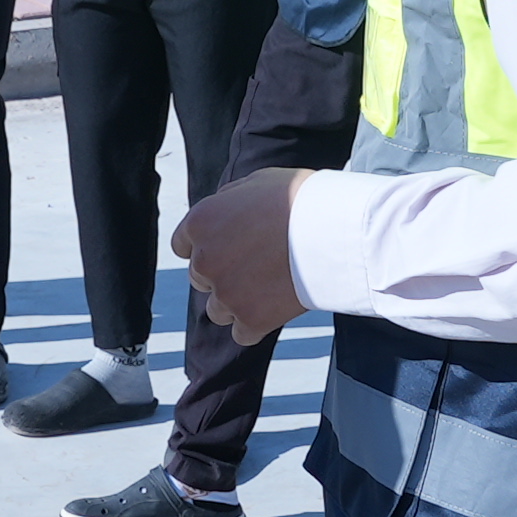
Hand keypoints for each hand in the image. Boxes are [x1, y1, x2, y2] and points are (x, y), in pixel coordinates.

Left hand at [173, 169, 313, 344]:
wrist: (334, 230)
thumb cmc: (301, 200)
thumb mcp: (256, 182)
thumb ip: (229, 201)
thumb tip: (224, 210)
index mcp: (201, 223)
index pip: (182, 245)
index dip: (206, 247)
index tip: (226, 248)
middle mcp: (205, 261)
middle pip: (200, 278)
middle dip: (223, 273)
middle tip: (256, 265)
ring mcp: (226, 294)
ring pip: (218, 310)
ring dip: (237, 301)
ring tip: (268, 287)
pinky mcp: (250, 320)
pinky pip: (242, 333)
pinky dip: (257, 324)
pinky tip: (275, 308)